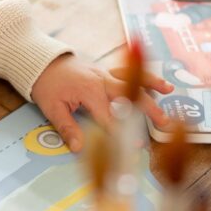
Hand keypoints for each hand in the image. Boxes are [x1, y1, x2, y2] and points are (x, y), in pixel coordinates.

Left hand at [30, 54, 173, 151]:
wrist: (42, 62)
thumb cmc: (46, 85)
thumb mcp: (52, 109)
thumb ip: (68, 128)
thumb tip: (79, 148)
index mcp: (89, 92)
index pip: (110, 117)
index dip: (123, 133)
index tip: (135, 147)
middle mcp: (102, 82)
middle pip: (129, 98)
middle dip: (147, 112)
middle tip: (163, 126)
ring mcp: (106, 75)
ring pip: (134, 83)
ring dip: (152, 91)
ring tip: (169, 100)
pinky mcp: (107, 72)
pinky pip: (129, 73)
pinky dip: (145, 77)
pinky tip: (161, 84)